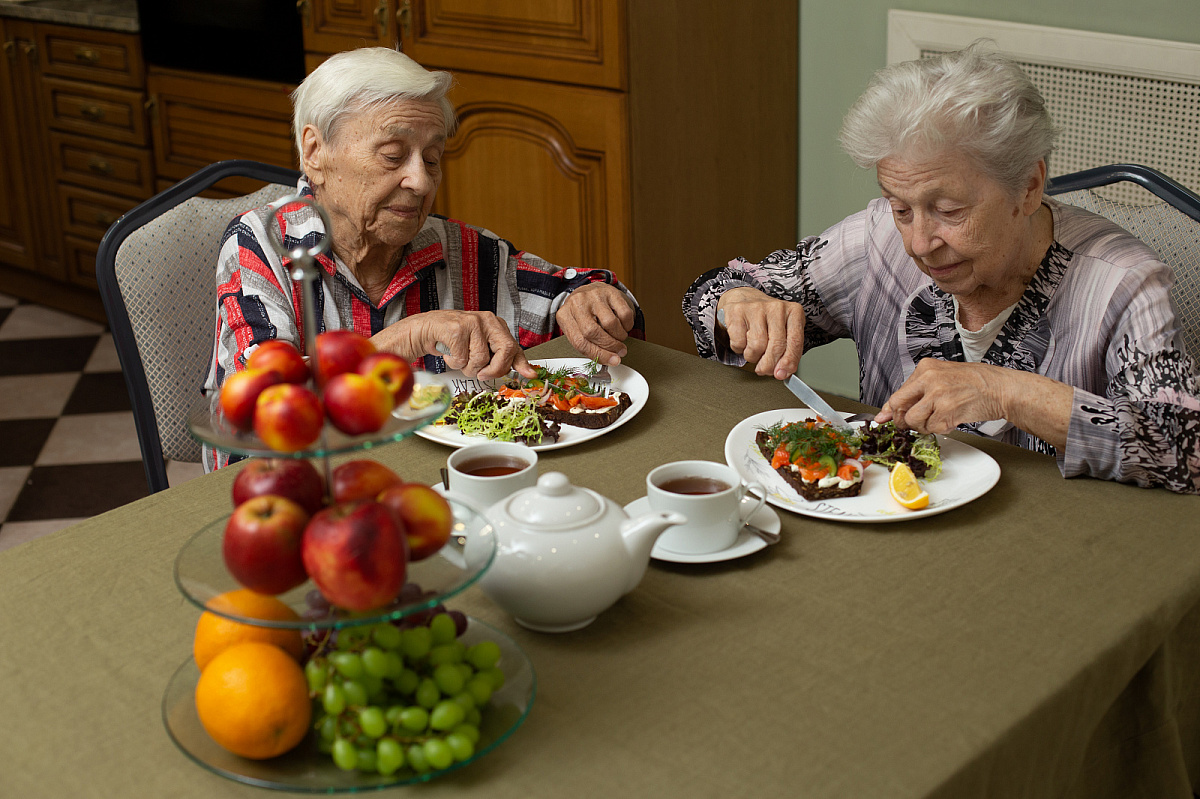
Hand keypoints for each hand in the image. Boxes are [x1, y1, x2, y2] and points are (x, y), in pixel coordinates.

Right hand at [371, 310, 534, 380]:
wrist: (425, 330)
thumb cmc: (453, 340)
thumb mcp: (479, 347)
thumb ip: (499, 357)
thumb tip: (524, 372)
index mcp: (496, 325)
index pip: (514, 346)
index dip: (522, 363)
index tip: (530, 375)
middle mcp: (487, 320)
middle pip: (505, 351)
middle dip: (494, 369)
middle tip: (482, 374)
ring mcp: (472, 322)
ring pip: (480, 360)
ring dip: (467, 367)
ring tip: (459, 356)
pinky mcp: (457, 328)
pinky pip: (462, 359)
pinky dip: (453, 362)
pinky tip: (449, 351)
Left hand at [555, 282, 636, 365]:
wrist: (590, 290)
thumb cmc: (584, 314)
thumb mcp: (579, 328)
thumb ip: (589, 345)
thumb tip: (611, 360)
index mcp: (564, 315)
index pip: (580, 342)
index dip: (599, 355)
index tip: (612, 361)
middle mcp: (577, 303)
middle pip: (593, 332)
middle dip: (610, 346)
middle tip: (620, 351)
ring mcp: (593, 296)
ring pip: (610, 323)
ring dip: (620, 336)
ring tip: (620, 337)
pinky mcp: (610, 291)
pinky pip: (624, 313)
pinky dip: (627, 325)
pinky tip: (624, 325)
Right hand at [717, 287, 805, 378]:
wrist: (744, 298)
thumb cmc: (766, 319)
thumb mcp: (784, 331)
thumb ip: (787, 352)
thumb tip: (782, 372)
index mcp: (794, 312)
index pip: (795, 342)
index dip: (789, 361)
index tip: (782, 374)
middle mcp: (777, 308)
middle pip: (775, 347)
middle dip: (769, 365)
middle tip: (764, 369)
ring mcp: (756, 308)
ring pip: (756, 347)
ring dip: (753, 356)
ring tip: (753, 350)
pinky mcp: (737, 312)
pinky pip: (739, 343)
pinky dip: (739, 349)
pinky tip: (743, 341)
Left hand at [876, 359, 1070, 448]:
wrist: (1002, 388)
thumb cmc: (976, 383)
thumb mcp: (943, 378)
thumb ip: (919, 392)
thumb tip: (890, 411)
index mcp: (925, 368)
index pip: (898, 393)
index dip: (889, 410)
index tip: (882, 419)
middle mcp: (929, 379)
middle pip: (900, 407)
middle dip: (903, 421)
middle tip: (914, 424)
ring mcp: (937, 394)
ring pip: (914, 421)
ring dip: (925, 426)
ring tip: (941, 418)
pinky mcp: (947, 410)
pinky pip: (932, 429)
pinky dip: (941, 429)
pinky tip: (952, 420)